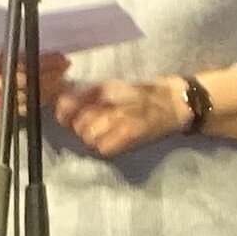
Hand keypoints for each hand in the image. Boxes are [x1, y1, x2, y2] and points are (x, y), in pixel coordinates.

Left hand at [52, 78, 184, 158]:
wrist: (173, 102)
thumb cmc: (143, 94)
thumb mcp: (114, 87)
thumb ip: (87, 96)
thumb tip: (63, 107)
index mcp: (104, 89)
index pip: (70, 104)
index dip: (65, 114)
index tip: (66, 119)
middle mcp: (109, 102)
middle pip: (79, 125)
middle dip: (83, 128)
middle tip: (97, 126)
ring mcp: (119, 119)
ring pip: (89, 138)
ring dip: (95, 139)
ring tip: (107, 134)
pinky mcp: (130, 134)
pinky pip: (104, 148)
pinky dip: (107, 147)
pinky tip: (116, 141)